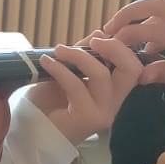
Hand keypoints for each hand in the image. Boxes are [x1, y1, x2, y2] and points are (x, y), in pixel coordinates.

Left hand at [24, 31, 142, 144]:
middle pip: (131, 70)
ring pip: (102, 74)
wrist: (31, 131)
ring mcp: (102, 113)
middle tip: (93, 41)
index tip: (100, 36)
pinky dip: (60, 69)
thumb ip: (84, 54)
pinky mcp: (86, 119)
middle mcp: (113, 103)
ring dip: (78, 56)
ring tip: (58, 51)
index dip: (122, 47)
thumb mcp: (68, 70)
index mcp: (113, 92)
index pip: (134, 67)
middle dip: (114, 48)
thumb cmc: (49, 102)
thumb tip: (100, 33)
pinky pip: (77, 85)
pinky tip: (46, 63)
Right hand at [103, 0, 164, 150]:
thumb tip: (139, 71)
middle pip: (161, 5)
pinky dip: (157, 31)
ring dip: (143, 20)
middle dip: (132, 12)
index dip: (129, 34)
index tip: (109, 46)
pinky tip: (148, 52)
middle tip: (110, 30)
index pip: (156, 28)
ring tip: (122, 41)